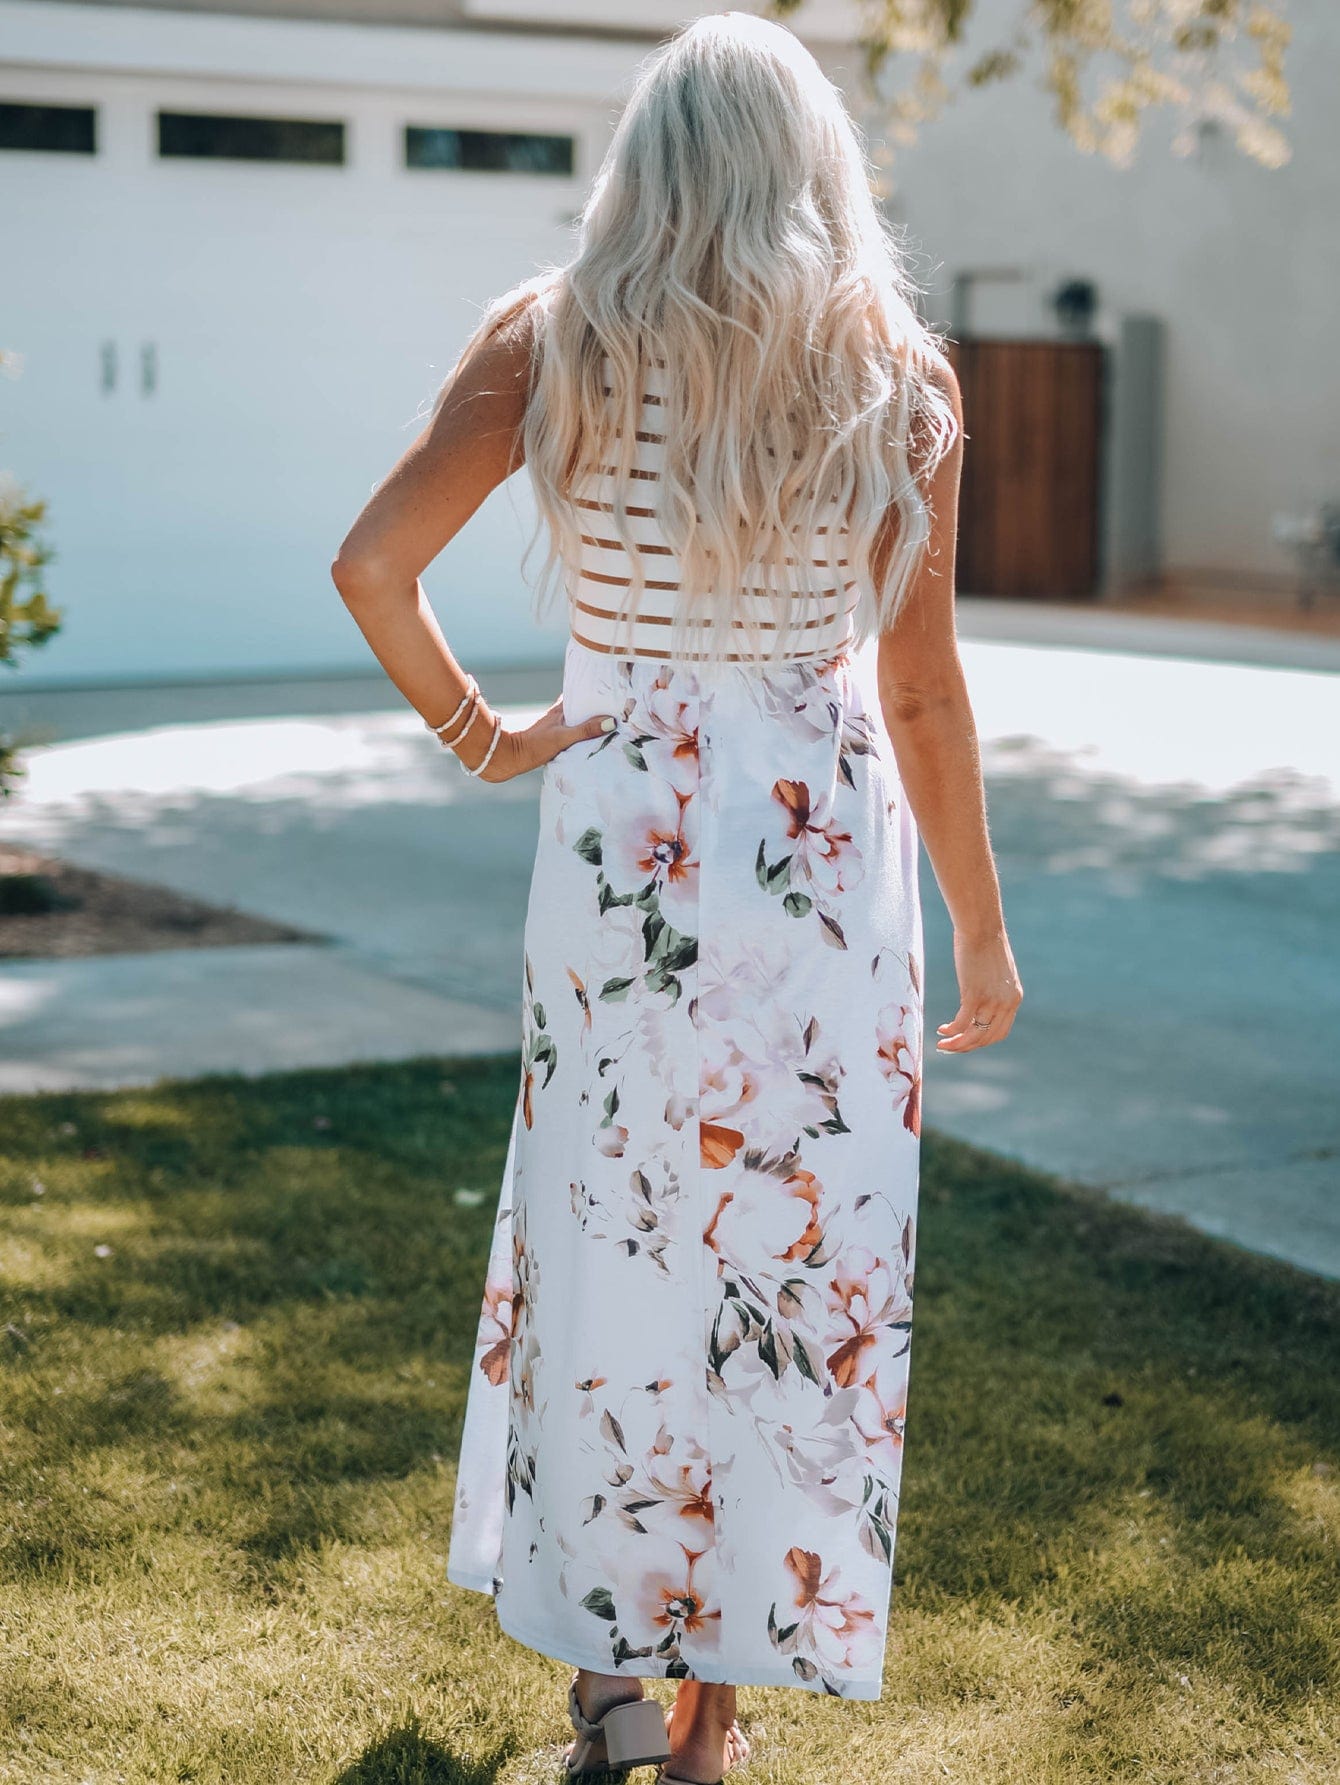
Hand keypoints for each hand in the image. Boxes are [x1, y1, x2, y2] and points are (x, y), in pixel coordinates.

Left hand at [462, 697, 614, 782]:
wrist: (508, 758)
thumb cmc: (533, 745)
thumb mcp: (563, 737)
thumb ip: (586, 730)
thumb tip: (611, 722)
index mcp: (561, 710)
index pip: (579, 692)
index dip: (593, 689)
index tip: (609, 688)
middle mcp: (557, 716)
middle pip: (580, 705)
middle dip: (595, 705)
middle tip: (615, 706)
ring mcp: (554, 727)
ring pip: (575, 718)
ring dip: (588, 719)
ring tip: (607, 722)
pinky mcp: (550, 739)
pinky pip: (572, 731)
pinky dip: (581, 732)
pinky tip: (588, 740)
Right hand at [936, 927, 1022, 1052]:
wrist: (981, 927)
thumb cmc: (985, 943)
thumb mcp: (996, 972)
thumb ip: (992, 989)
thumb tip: (977, 999)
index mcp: (1014, 998)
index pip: (1000, 1032)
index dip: (981, 1041)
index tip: (965, 1041)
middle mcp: (1006, 1003)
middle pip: (986, 1038)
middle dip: (967, 1047)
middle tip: (949, 1048)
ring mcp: (991, 1000)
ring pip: (974, 1034)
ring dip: (957, 1043)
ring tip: (942, 1045)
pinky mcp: (974, 994)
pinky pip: (962, 1022)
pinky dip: (952, 1030)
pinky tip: (942, 1029)